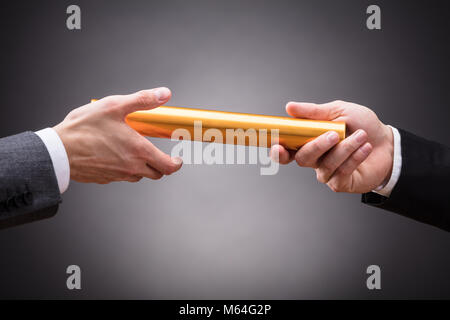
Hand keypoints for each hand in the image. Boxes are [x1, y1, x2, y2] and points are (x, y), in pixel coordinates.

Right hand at [54, 87, 182, 183]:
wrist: (58, 151)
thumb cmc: (83, 129)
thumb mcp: (115, 106)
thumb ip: (142, 100)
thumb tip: (164, 94)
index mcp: (139, 151)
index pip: (168, 167)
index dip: (176, 164)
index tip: (177, 159)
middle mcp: (131, 167)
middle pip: (156, 174)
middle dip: (161, 165)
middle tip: (158, 154)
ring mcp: (118, 176)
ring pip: (139, 176)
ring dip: (142, 167)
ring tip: (133, 150)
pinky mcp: (105, 179)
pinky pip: (121, 177)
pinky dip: (124, 168)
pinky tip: (115, 154)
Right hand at [270, 100, 393, 192]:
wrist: (388, 142)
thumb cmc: (362, 125)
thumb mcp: (338, 111)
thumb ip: (313, 112)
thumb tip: (289, 107)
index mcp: (308, 142)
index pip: (286, 151)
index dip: (278, 151)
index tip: (277, 145)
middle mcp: (315, 160)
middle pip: (303, 158)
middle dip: (317, 146)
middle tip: (334, 134)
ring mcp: (327, 173)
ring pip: (326, 165)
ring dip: (345, 149)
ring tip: (362, 136)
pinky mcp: (341, 183)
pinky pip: (341, 172)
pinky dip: (354, 158)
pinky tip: (366, 148)